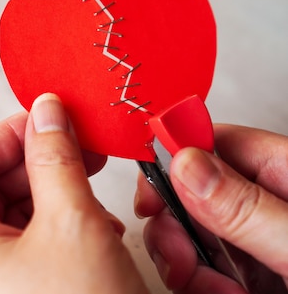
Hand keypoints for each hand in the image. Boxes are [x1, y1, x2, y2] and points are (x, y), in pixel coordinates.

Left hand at [0, 93, 148, 293]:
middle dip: (39, 164)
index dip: (14, 131)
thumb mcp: (71, 224)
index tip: (55, 119)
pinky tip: (90, 232)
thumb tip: (47, 111)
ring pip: (8, 213)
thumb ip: (55, 157)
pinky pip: (20, 244)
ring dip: (52, 197)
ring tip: (93, 199)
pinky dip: (54, 228)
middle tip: (83, 149)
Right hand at [135, 124, 287, 292]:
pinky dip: (198, 285)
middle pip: (189, 192)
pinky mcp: (249, 273)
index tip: (149, 195)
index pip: (212, 143)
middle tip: (180, 258)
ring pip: (188, 233)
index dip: (171, 162)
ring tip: (214, 290)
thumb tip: (185, 164)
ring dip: (185, 264)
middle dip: (173, 227)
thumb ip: (245, 206)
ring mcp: (255, 239)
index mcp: (284, 173)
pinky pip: (201, 268)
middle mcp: (265, 202)